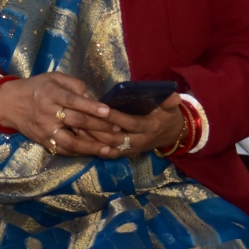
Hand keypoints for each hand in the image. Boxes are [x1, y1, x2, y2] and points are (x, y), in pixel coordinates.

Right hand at [0, 72, 127, 156]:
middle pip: (76, 121)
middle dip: (99, 127)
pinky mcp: (43, 141)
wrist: (9, 103)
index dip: (91, 107)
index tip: (109, 112)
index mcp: (50, 93)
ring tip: (110, 150)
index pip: (73, 101)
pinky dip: (80, 152)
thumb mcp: (53, 77)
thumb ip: (74, 85)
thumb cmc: (36, 87)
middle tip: (118, 131)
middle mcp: (47, 112)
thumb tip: (93, 98)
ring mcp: (45, 129)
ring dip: (92, 147)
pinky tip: (95, 153)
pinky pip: (64, 150)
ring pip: (70, 142)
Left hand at [67, 93, 186, 157]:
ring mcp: (130, 149)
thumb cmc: (167, 117)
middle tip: (79, 118)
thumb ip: (169, 102)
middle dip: (96, 129)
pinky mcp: (125, 153)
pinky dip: (93, 147)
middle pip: (114, 137)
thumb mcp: (171, 108)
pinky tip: (79, 139)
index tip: (99, 109)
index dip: (114, 117)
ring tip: (74, 127)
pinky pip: (107, 152)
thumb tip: (174, 95)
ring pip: (107, 146)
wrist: (171, 135)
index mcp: (148, 127)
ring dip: (91, 138)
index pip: (129, 122)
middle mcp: (138, 141)